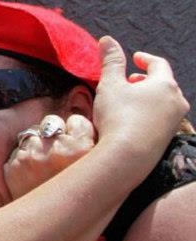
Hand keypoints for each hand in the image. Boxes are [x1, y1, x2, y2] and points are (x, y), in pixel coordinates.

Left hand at [5, 114, 95, 198]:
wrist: (46, 228)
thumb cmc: (76, 202)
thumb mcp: (96, 174)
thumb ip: (91, 146)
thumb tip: (83, 120)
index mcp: (82, 149)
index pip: (76, 120)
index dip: (75, 132)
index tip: (76, 145)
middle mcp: (56, 149)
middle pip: (51, 122)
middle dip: (53, 133)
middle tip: (57, 155)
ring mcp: (31, 157)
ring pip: (32, 134)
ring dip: (37, 145)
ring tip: (43, 168)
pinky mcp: (13, 166)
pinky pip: (18, 150)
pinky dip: (23, 159)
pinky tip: (32, 176)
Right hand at [92, 37, 188, 166]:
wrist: (126, 157)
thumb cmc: (118, 118)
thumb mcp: (109, 85)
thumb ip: (110, 61)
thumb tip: (107, 40)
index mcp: (165, 84)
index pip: (158, 64)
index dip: (145, 59)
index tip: (135, 58)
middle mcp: (176, 101)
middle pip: (163, 84)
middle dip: (146, 80)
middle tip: (130, 81)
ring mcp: (174, 121)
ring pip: (163, 102)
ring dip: (147, 98)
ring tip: (130, 102)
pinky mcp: (168, 138)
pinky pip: (161, 119)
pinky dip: (148, 114)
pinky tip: (132, 121)